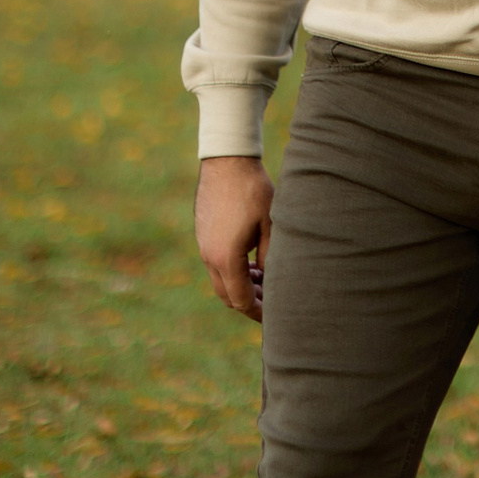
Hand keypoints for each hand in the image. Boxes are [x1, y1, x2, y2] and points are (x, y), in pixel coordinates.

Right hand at [194, 156, 273, 321]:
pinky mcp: (203, 235)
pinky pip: (216, 263)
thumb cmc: (254, 191)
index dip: (259, 312)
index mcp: (226, 258)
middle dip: (249, 302)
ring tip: (265, 279)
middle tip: (272, 301)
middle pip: (227, 296)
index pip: (241, 300)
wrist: (227, 161)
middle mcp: (209, 257)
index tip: (275, 316)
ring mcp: (203, 245)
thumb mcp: (271, 226)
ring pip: (220, 280)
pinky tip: (252, 262)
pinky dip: (233, 270)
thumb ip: (271, 259)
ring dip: (241, 285)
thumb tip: (271, 282)